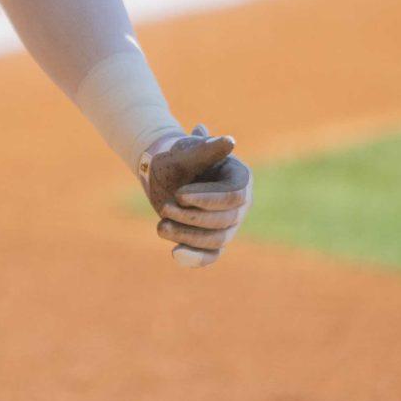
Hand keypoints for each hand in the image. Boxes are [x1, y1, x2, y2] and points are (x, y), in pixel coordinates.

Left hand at [138, 128, 250, 268]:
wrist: (163, 171)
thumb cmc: (178, 156)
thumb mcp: (189, 151)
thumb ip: (207, 149)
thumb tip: (230, 142)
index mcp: (240, 177)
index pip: (234, 195)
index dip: (207, 199)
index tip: (179, 194)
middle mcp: (240, 204)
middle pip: (226, 220)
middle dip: (192, 217)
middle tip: (164, 207)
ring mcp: (229, 224)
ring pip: (217, 239)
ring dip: (188, 235)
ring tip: (160, 226)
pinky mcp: (214, 240)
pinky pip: (211, 255)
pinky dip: (195, 258)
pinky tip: (176, 254)